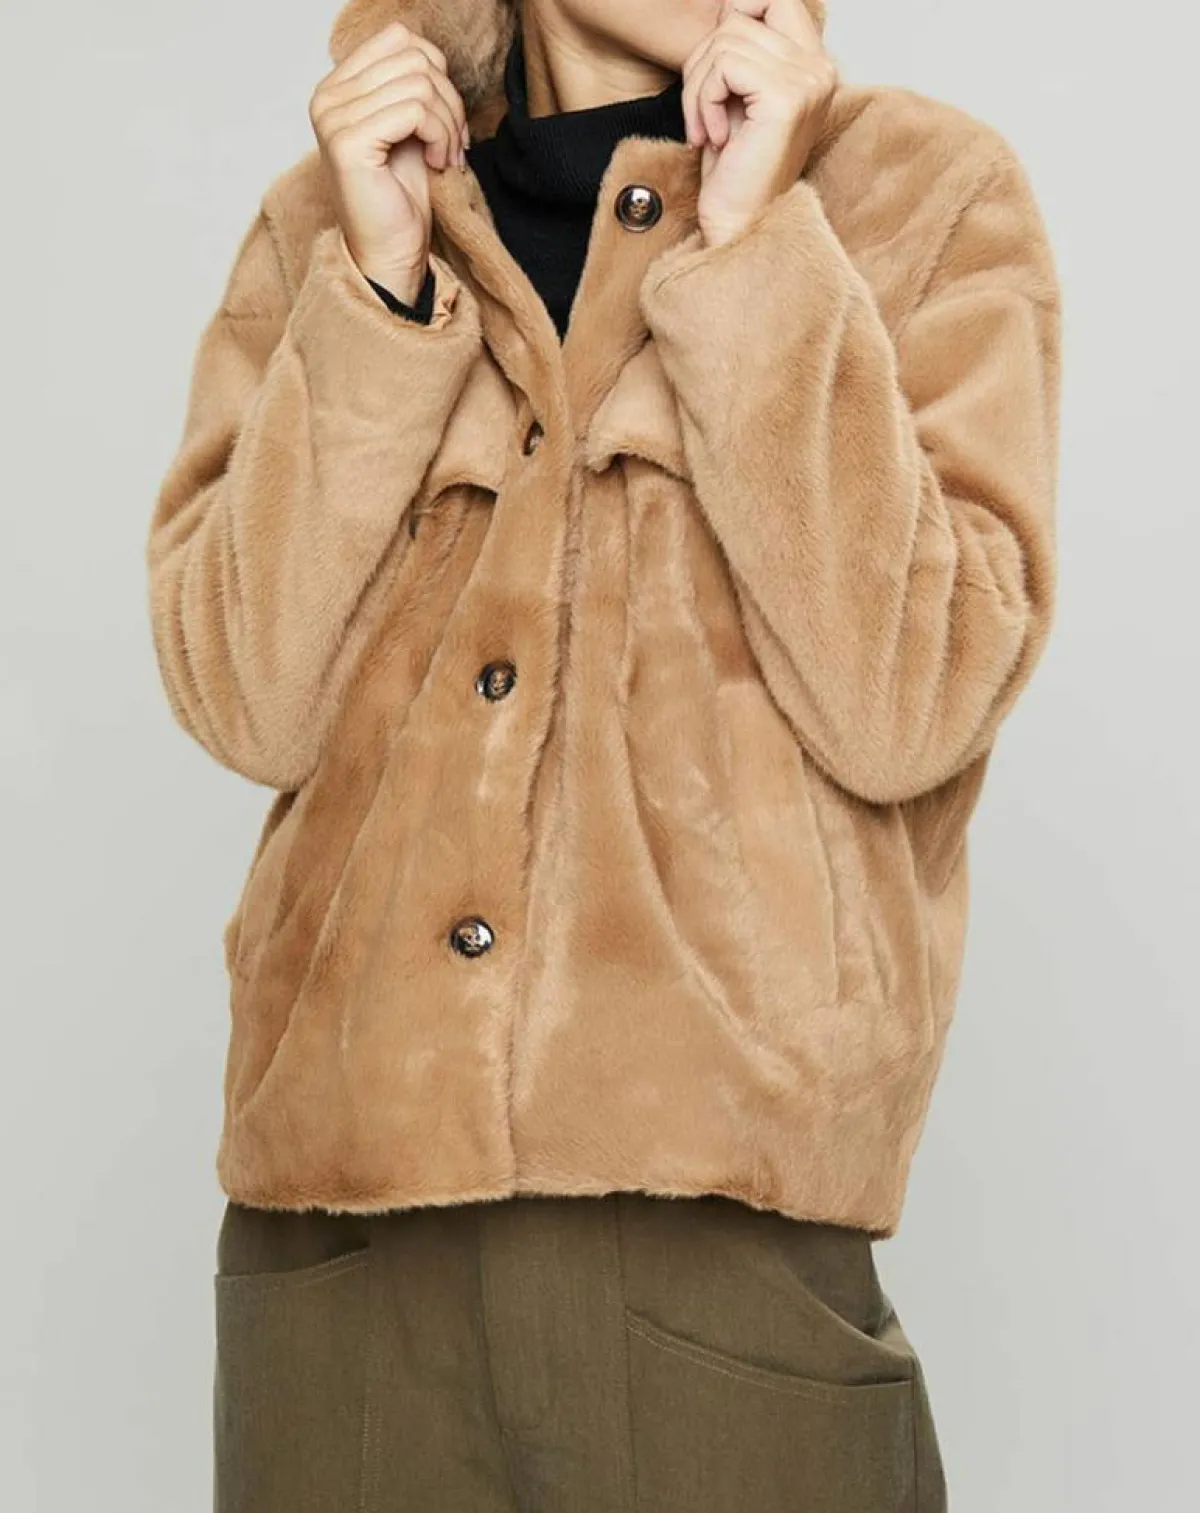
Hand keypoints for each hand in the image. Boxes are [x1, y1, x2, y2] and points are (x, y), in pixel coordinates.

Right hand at [309, 21, 468, 303]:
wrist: (389, 253)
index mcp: (338, 88)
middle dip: (448, 99)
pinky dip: (440, 135)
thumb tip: (432, 56)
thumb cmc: (400, 198)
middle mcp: (327, 97)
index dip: (437, 72)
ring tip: (447, 156)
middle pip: (413, 57)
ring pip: (419, 83)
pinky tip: (438, 163)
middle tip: (455, 142)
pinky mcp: (347, 142)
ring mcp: (333, 118)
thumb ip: (410, 85)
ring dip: (447, 122)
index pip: (399, 38)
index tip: (447, 118)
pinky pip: (415, 110)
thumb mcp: (407, 129)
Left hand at [682, 0, 837, 247]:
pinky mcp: (788, 98)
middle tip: (701, 110)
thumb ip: (741, 48)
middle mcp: (821, 68)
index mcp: (815, 65)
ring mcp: (810, 81)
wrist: (740, 224)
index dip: (734, 15)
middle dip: (704, 61)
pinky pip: (724, 65)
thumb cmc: (735, 170)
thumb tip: (728, 3)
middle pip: (741, 17)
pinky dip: (703, 100)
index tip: (715, 67)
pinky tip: (713, 136)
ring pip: (726, 39)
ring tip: (707, 129)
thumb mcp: (737, 95)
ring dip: (698, 87)